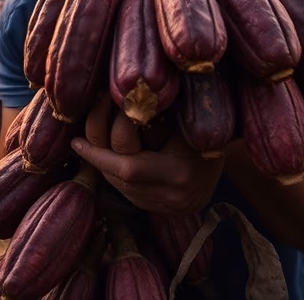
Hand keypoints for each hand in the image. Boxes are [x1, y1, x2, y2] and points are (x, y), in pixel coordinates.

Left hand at [71, 99, 224, 215]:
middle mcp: (170, 196)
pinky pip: (125, 190)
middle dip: (96, 150)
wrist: (228, 161)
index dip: (97, 151)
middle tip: (82, 128)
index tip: (75, 138)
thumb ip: (158, 112)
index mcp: (178, 173)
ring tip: (89, 136)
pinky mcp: (158, 209)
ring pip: (118, 185)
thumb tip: (120, 92)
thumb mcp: (187, 118)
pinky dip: (112, 170)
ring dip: (101, 161)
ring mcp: (164, 207)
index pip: (127, 166)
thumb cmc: (208, 130)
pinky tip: (104, 152)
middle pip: (118, 175)